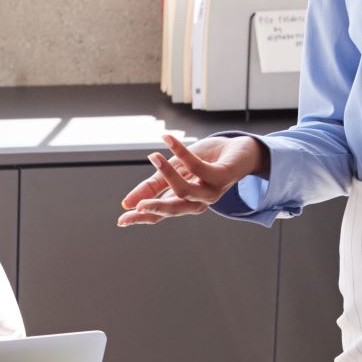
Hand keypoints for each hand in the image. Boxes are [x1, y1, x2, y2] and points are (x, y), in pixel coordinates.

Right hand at [116, 133, 266, 225]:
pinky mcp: (222, 177)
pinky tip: (167, 140)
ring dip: (168, 174)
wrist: (240, 151)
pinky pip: (198, 167)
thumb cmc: (208, 161)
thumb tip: (128, 203)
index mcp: (185, 202)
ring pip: (185, 190)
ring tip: (153, 156)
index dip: (142, 218)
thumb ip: (155, 186)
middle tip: (134, 208)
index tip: (121, 221)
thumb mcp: (176, 171)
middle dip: (154, 208)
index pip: (161, 213)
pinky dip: (181, 151)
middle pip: (173, 209)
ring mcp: (212, 191)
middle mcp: (199, 201)